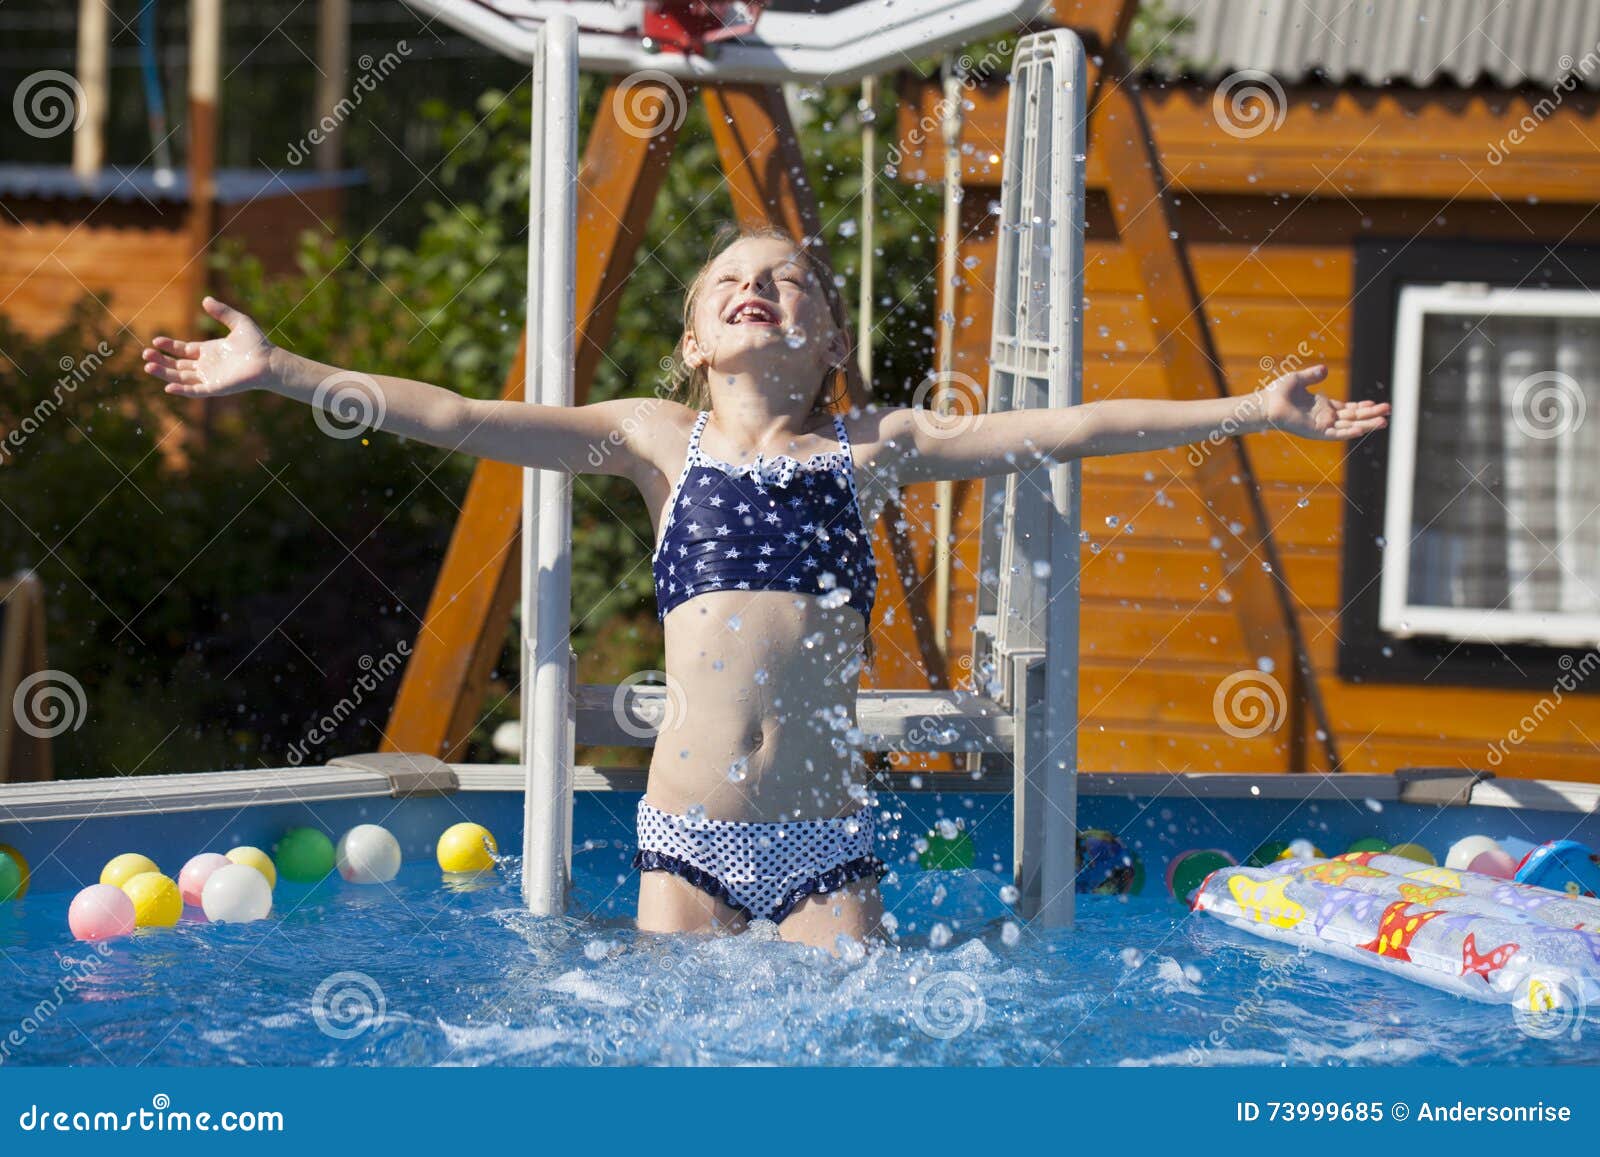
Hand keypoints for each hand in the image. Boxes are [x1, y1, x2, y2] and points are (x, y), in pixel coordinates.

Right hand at [142, 297, 275, 397]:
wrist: (269, 361)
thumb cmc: (257, 343)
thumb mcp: (238, 322)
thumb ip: (222, 312)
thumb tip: (205, 299)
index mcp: (208, 351)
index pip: (182, 350)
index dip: (168, 346)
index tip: (155, 341)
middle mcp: (206, 365)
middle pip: (177, 365)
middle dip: (160, 360)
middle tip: (145, 355)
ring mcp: (209, 377)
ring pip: (181, 377)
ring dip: (164, 373)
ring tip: (148, 367)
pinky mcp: (215, 388)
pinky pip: (195, 390)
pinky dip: (182, 389)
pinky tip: (168, 386)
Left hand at [1259, 363, 1389, 440]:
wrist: (1266, 403)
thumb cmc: (1279, 393)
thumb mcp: (1299, 380)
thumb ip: (1313, 375)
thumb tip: (1325, 369)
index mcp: (1324, 406)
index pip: (1349, 409)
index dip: (1363, 407)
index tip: (1376, 404)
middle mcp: (1325, 417)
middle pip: (1354, 417)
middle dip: (1371, 415)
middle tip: (1388, 411)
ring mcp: (1322, 425)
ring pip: (1349, 426)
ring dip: (1366, 424)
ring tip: (1383, 422)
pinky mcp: (1316, 431)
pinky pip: (1335, 433)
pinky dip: (1348, 432)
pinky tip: (1361, 429)